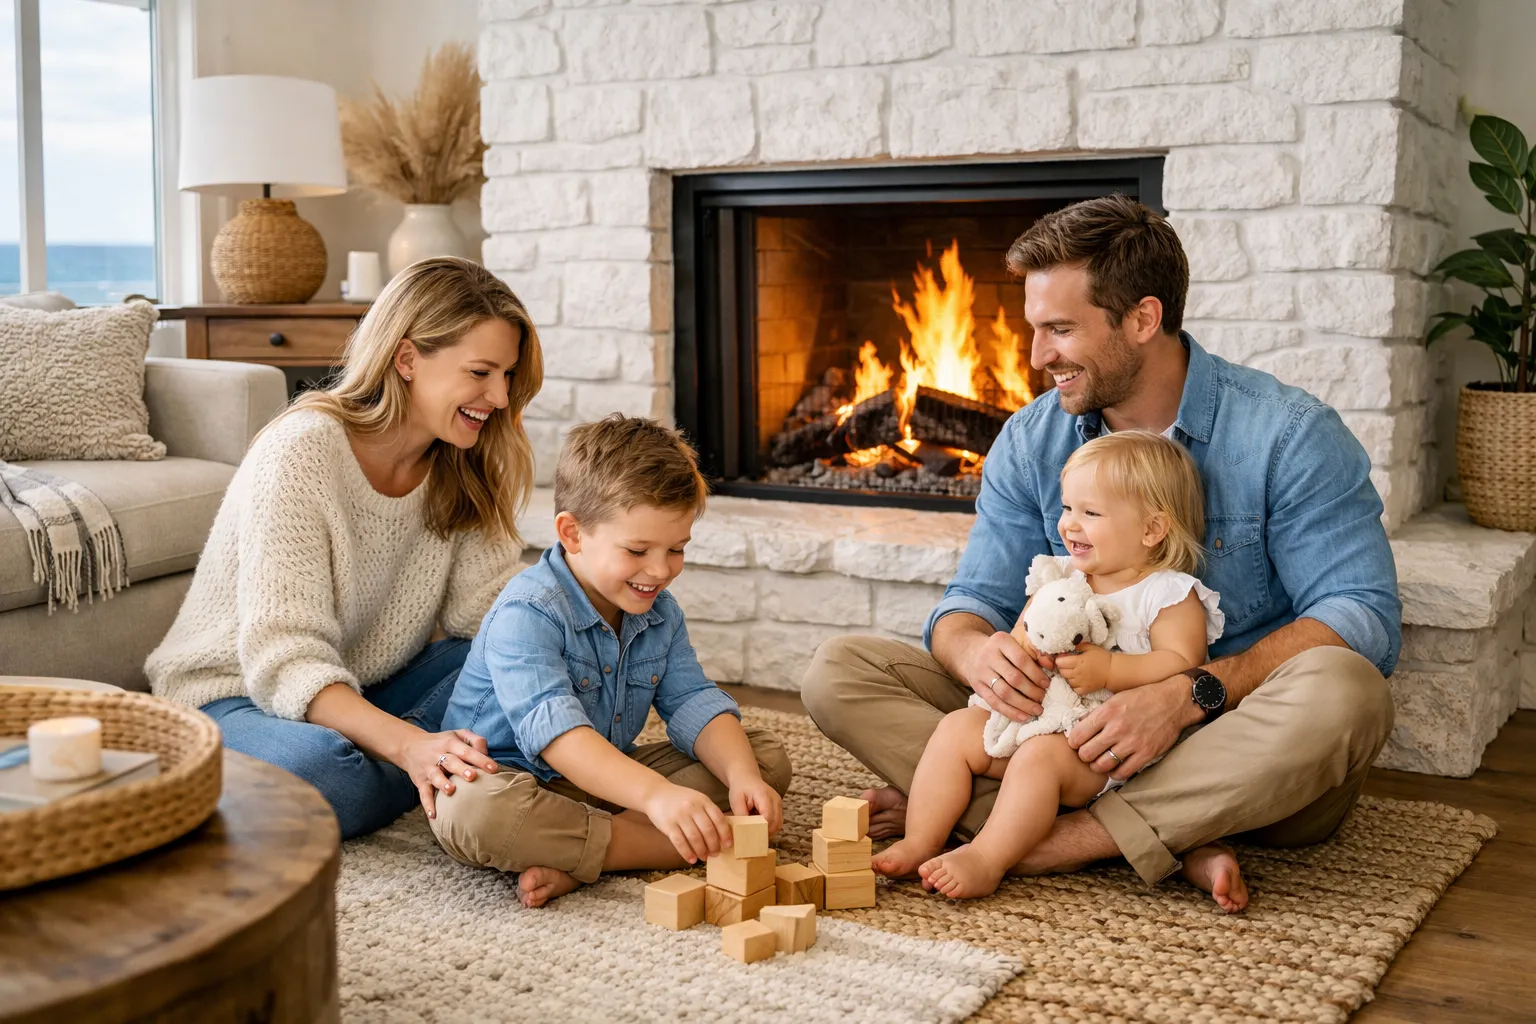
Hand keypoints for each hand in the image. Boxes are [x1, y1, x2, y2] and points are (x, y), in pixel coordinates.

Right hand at [398, 728, 500, 819]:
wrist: (410, 746)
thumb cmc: (442, 742)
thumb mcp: (458, 734)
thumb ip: (475, 741)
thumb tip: (487, 754)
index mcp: (450, 743)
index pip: (467, 751)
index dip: (480, 759)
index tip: (493, 769)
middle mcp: (438, 755)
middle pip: (451, 762)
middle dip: (461, 769)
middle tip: (473, 776)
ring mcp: (428, 769)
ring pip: (435, 776)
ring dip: (443, 783)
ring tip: (451, 790)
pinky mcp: (420, 781)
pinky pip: (423, 793)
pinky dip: (427, 804)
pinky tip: (433, 815)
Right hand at [643, 782, 731, 863]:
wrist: (656, 793)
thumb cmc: (680, 799)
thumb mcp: (697, 799)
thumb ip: (708, 811)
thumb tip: (722, 833)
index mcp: (703, 800)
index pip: (719, 818)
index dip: (725, 833)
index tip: (728, 844)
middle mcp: (692, 807)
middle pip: (708, 830)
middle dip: (714, 845)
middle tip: (716, 854)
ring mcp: (680, 816)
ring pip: (695, 838)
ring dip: (701, 851)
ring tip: (704, 857)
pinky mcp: (668, 824)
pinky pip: (679, 842)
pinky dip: (687, 853)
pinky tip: (691, 859)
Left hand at [728, 775, 782, 834]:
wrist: (746, 777)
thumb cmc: (740, 788)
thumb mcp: (736, 801)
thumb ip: (741, 815)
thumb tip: (744, 830)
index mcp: (764, 796)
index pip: (768, 817)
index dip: (761, 828)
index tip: (751, 834)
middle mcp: (775, 799)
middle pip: (776, 823)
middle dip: (764, 832)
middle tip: (752, 836)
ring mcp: (778, 803)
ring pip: (778, 824)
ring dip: (768, 830)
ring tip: (756, 830)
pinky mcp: (778, 806)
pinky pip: (778, 821)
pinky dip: (770, 826)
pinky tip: (759, 825)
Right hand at [961, 630, 1049, 723]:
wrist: (973, 655)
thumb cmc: (1003, 651)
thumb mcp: (1016, 644)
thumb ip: (1034, 652)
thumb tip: (1051, 664)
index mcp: (1000, 641)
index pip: (1020, 659)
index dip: (1036, 674)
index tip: (1047, 684)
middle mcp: (988, 655)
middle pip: (1013, 678)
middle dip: (1031, 691)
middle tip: (1043, 698)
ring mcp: (981, 672)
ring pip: (1004, 693)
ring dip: (1023, 704)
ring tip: (1037, 710)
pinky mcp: (977, 687)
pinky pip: (995, 703)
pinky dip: (1011, 712)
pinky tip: (1024, 717)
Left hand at [1055, 643, 1111, 694]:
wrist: (1112, 670)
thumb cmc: (1101, 657)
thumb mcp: (1089, 647)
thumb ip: (1077, 646)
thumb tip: (1066, 648)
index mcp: (1078, 661)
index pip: (1060, 662)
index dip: (1060, 659)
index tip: (1064, 658)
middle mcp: (1078, 673)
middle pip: (1062, 672)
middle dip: (1063, 668)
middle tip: (1069, 665)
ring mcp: (1081, 682)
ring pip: (1067, 680)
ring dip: (1068, 676)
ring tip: (1074, 672)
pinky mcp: (1085, 690)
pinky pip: (1074, 689)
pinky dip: (1074, 685)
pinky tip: (1078, 680)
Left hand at [1066, 675, 1192, 780]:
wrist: (1174, 701)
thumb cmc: (1143, 698)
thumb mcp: (1116, 699)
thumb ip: (1097, 713)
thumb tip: (1078, 726)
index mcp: (1107, 712)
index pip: (1078, 735)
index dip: (1074, 742)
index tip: (1076, 743)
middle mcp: (1117, 728)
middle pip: (1087, 753)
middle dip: (1083, 755)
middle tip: (1087, 754)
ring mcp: (1132, 743)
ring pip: (1102, 765)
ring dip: (1097, 766)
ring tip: (1098, 762)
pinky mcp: (1146, 754)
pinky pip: (1123, 772)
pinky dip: (1115, 773)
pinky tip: (1115, 768)